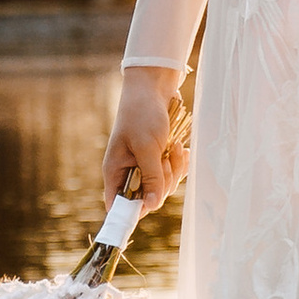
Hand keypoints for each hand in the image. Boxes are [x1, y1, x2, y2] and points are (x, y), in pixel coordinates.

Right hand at [104, 69, 187, 206]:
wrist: (154, 86)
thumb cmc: (143, 113)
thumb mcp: (147, 146)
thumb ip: (151, 177)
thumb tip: (151, 206)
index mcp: (115, 171)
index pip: (118, 205)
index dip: (131, 212)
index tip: (150, 205)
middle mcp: (128, 172)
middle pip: (147, 198)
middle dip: (163, 181)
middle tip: (165, 158)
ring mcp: (144, 166)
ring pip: (163, 186)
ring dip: (174, 169)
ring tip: (175, 146)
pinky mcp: (159, 158)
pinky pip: (172, 173)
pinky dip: (179, 163)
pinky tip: (183, 149)